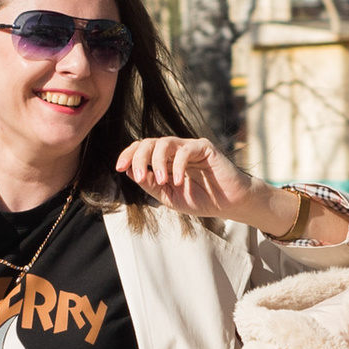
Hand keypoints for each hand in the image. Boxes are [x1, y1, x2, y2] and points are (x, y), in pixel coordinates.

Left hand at [117, 136, 259, 220]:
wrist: (229, 205)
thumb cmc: (202, 200)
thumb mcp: (168, 196)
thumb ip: (150, 184)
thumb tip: (128, 171)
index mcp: (165, 160)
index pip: (142, 149)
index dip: (128, 155)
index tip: (119, 168)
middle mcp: (175, 150)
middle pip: (149, 142)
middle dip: (139, 158)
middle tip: (138, 177)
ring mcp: (190, 147)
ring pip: (164, 142)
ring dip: (157, 162)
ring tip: (162, 182)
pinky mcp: (205, 148)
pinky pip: (185, 150)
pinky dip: (178, 165)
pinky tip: (178, 181)